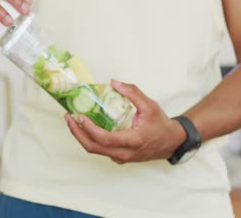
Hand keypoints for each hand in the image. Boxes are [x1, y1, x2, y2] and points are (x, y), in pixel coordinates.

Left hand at [65, 80, 186, 163]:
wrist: (171, 143)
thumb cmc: (161, 125)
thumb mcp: (150, 106)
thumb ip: (133, 93)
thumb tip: (114, 82)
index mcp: (133, 140)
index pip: (105, 139)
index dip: (90, 129)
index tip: (80, 117)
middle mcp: (124, 153)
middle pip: (93, 147)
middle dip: (77, 133)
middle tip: (68, 118)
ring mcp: (121, 157)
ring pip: (94, 150)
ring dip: (81, 136)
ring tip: (72, 121)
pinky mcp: (118, 157)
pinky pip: (100, 150)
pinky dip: (89, 139)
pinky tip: (84, 127)